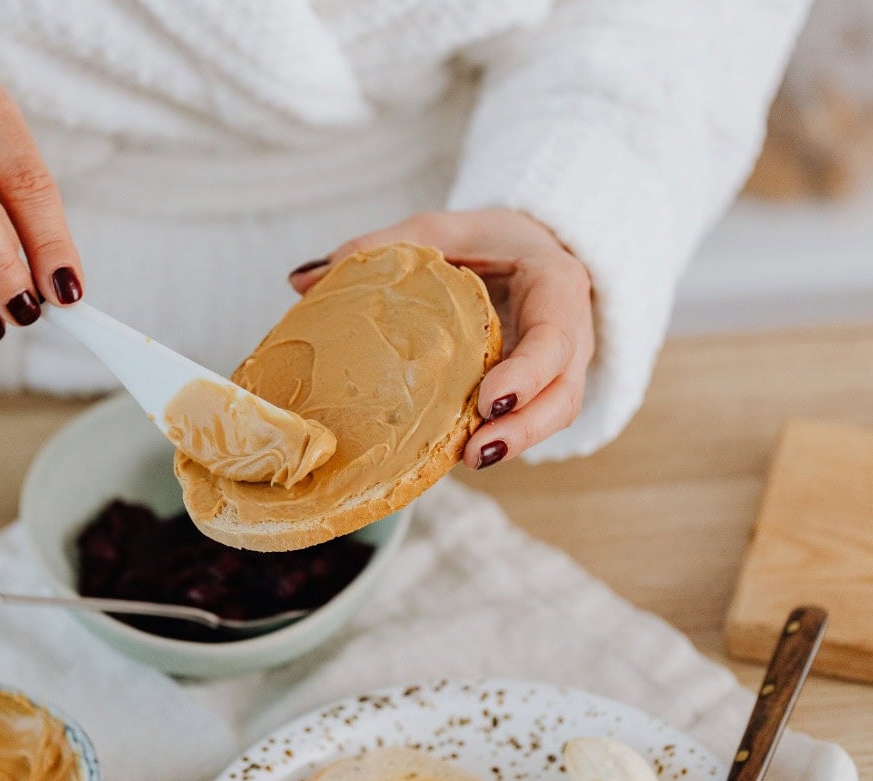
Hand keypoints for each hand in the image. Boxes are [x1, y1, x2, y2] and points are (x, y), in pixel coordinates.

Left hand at [288, 209, 594, 468]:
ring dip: (514, 442)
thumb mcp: (439, 229)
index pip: (555, 335)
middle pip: (563, 392)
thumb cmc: (487, 240)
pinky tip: (457, 453)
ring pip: (553, 414)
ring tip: (467, 460)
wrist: (530, 248)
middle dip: (525, 427)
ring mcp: (561, 366)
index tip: (490, 399)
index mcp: (555, 284)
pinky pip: (528, 419)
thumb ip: (381, 247)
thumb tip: (301, 281)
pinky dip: (499, 436)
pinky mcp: (540, 389)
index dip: (529, 372)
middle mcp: (570, 332)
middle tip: (477, 451)